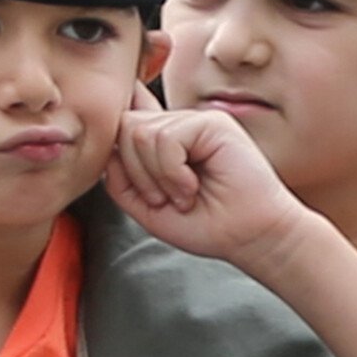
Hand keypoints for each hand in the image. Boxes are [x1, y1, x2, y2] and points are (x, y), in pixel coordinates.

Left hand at [105, 84, 309, 274]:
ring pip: (140, 132)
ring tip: (183, 195)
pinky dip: (172, 172)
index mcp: (165, 141)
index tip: (135, 176)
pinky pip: (165, 138)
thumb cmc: (207, 225)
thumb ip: (120, 175)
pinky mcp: (212, 122)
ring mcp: (196, 120)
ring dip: (156, 176)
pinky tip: (192, 187)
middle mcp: (179, 125)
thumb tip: (106, 146)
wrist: (250, 238)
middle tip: (164, 198)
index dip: (118, 142)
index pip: (127, 119)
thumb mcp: (145, 205)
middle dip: (136, 172)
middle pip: (124, 127)